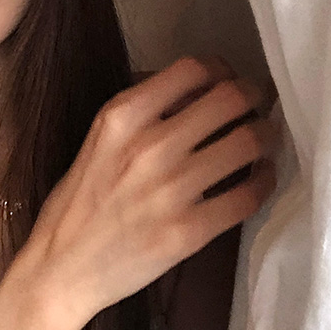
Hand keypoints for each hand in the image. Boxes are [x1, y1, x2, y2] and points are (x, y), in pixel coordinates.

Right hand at [10, 55, 280, 327]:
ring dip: (266, 134)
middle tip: (260, 100)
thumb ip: (143, 110)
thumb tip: (196, 91)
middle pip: (228, 99)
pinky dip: (265, 179)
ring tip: (265, 135)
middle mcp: (149, 145)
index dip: (220, 67)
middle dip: (254, 93)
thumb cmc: (81, 196)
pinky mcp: (189, 231)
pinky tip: (261, 175)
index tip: (228, 76)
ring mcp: (171, 190)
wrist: (64, 264)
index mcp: (122, 116)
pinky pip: (248, 195)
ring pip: (247, 143)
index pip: (190, 70)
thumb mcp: (100, 137)